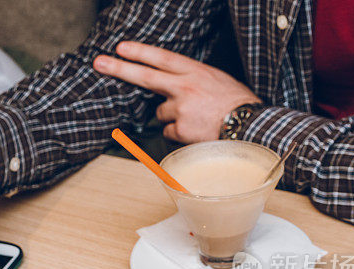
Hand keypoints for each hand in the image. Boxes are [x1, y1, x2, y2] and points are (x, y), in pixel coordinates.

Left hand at [93, 41, 259, 143]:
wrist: (252, 127)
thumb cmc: (238, 106)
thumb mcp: (217, 81)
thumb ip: (193, 80)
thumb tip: (174, 86)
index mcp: (195, 72)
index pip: (162, 58)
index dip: (140, 52)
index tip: (121, 48)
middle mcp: (185, 87)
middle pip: (145, 77)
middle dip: (120, 68)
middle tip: (100, 62)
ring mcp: (181, 108)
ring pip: (160, 114)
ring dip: (171, 118)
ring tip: (194, 120)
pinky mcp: (181, 129)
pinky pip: (169, 132)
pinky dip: (178, 135)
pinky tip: (195, 132)